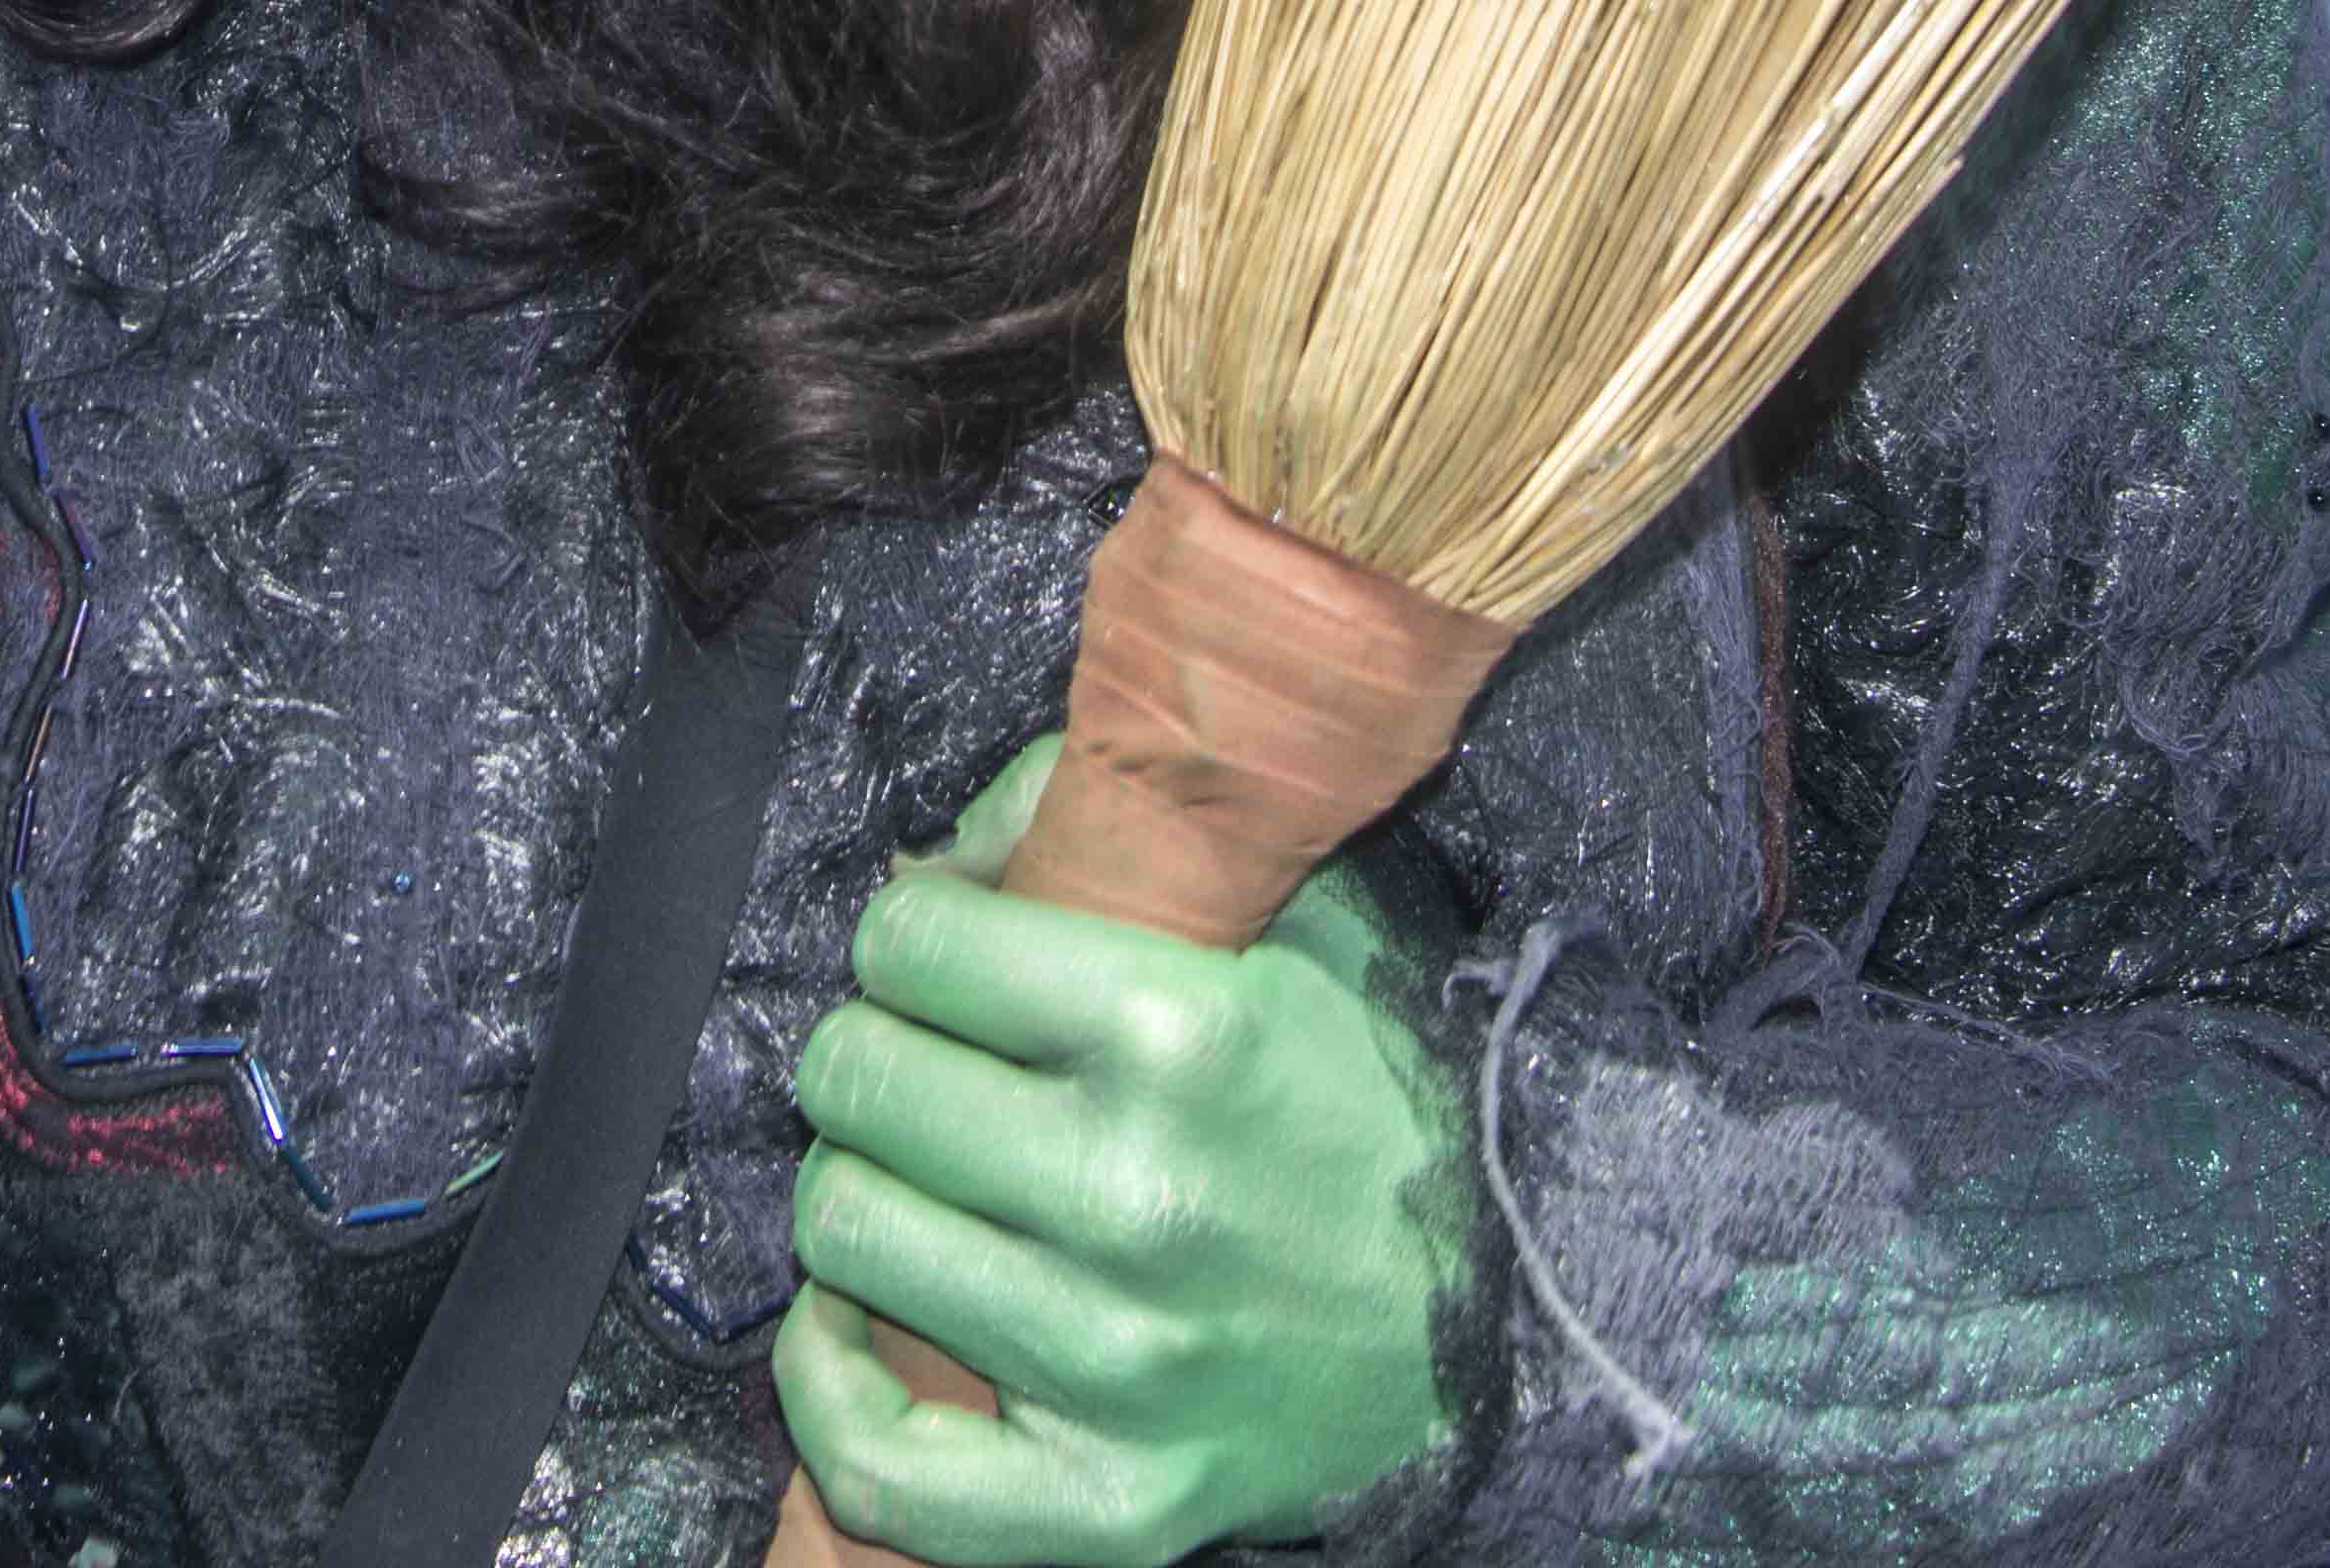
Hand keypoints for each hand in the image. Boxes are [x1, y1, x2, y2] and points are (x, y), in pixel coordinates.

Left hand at [778, 737, 1465, 1567]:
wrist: (1504, 1313)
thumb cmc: (1372, 1091)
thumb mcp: (1289, 912)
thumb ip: (1110, 828)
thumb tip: (931, 851)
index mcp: (1175, 1031)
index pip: (910, 940)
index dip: (910, 929)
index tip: (943, 952)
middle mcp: (1135, 1196)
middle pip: (860, 1078)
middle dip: (873, 1043)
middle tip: (925, 1056)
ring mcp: (1117, 1365)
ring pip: (848, 1232)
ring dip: (862, 1185)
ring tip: (919, 1172)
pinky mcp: (1111, 1501)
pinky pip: (882, 1463)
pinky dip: (825, 1382)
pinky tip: (846, 1317)